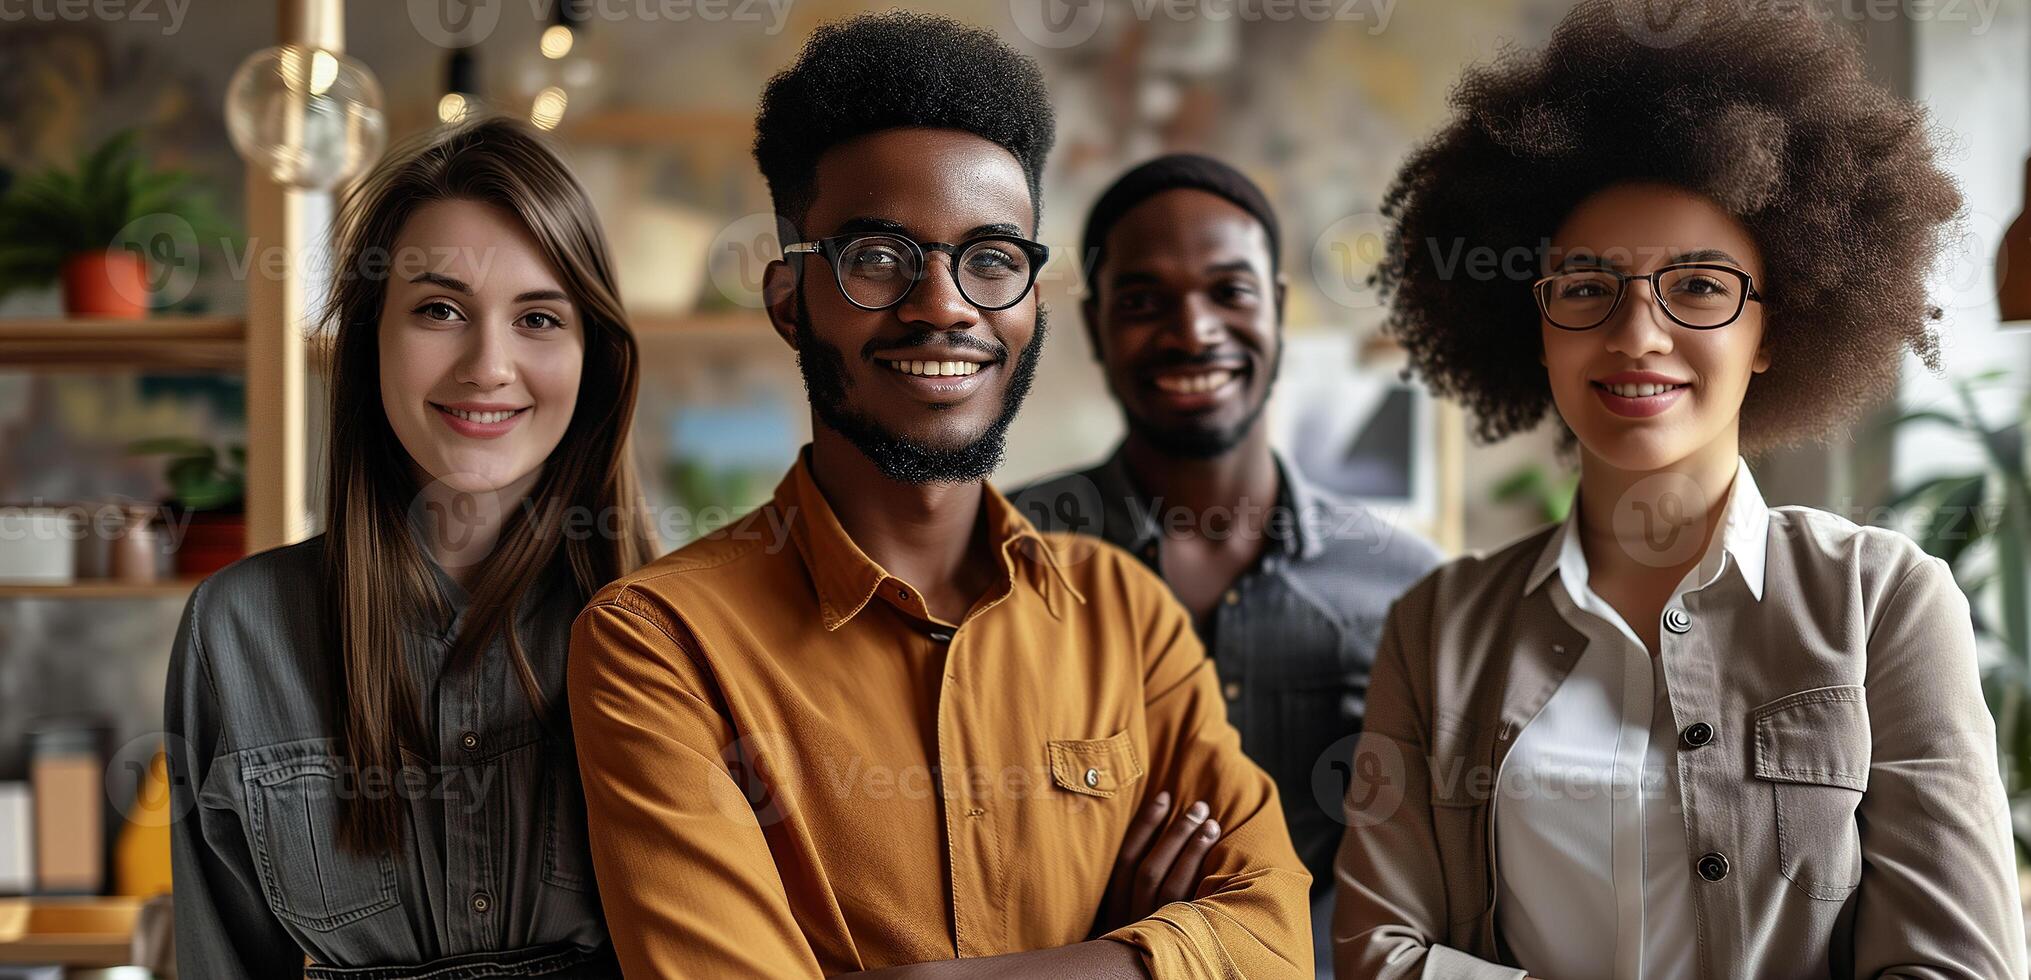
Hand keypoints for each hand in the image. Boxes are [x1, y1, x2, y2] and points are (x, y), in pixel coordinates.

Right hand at [1092, 791, 1221, 934]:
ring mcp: (1154, 934)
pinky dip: (1207, 886)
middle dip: (1175, 835)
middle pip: (1150, 872)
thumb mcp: (1119, 916)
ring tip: (1212, 826)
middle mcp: (1129, 920)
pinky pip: (1195, 913)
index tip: (1165, 796)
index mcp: (1110, 909)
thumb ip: (1128, 884)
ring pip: (1173, 889)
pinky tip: (1224, 865)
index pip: (1125, 861)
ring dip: (1193, 854)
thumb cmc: (1132, 941)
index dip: (1145, 825)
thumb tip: (1148, 829)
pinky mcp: (1179, 945)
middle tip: (1199, 807)